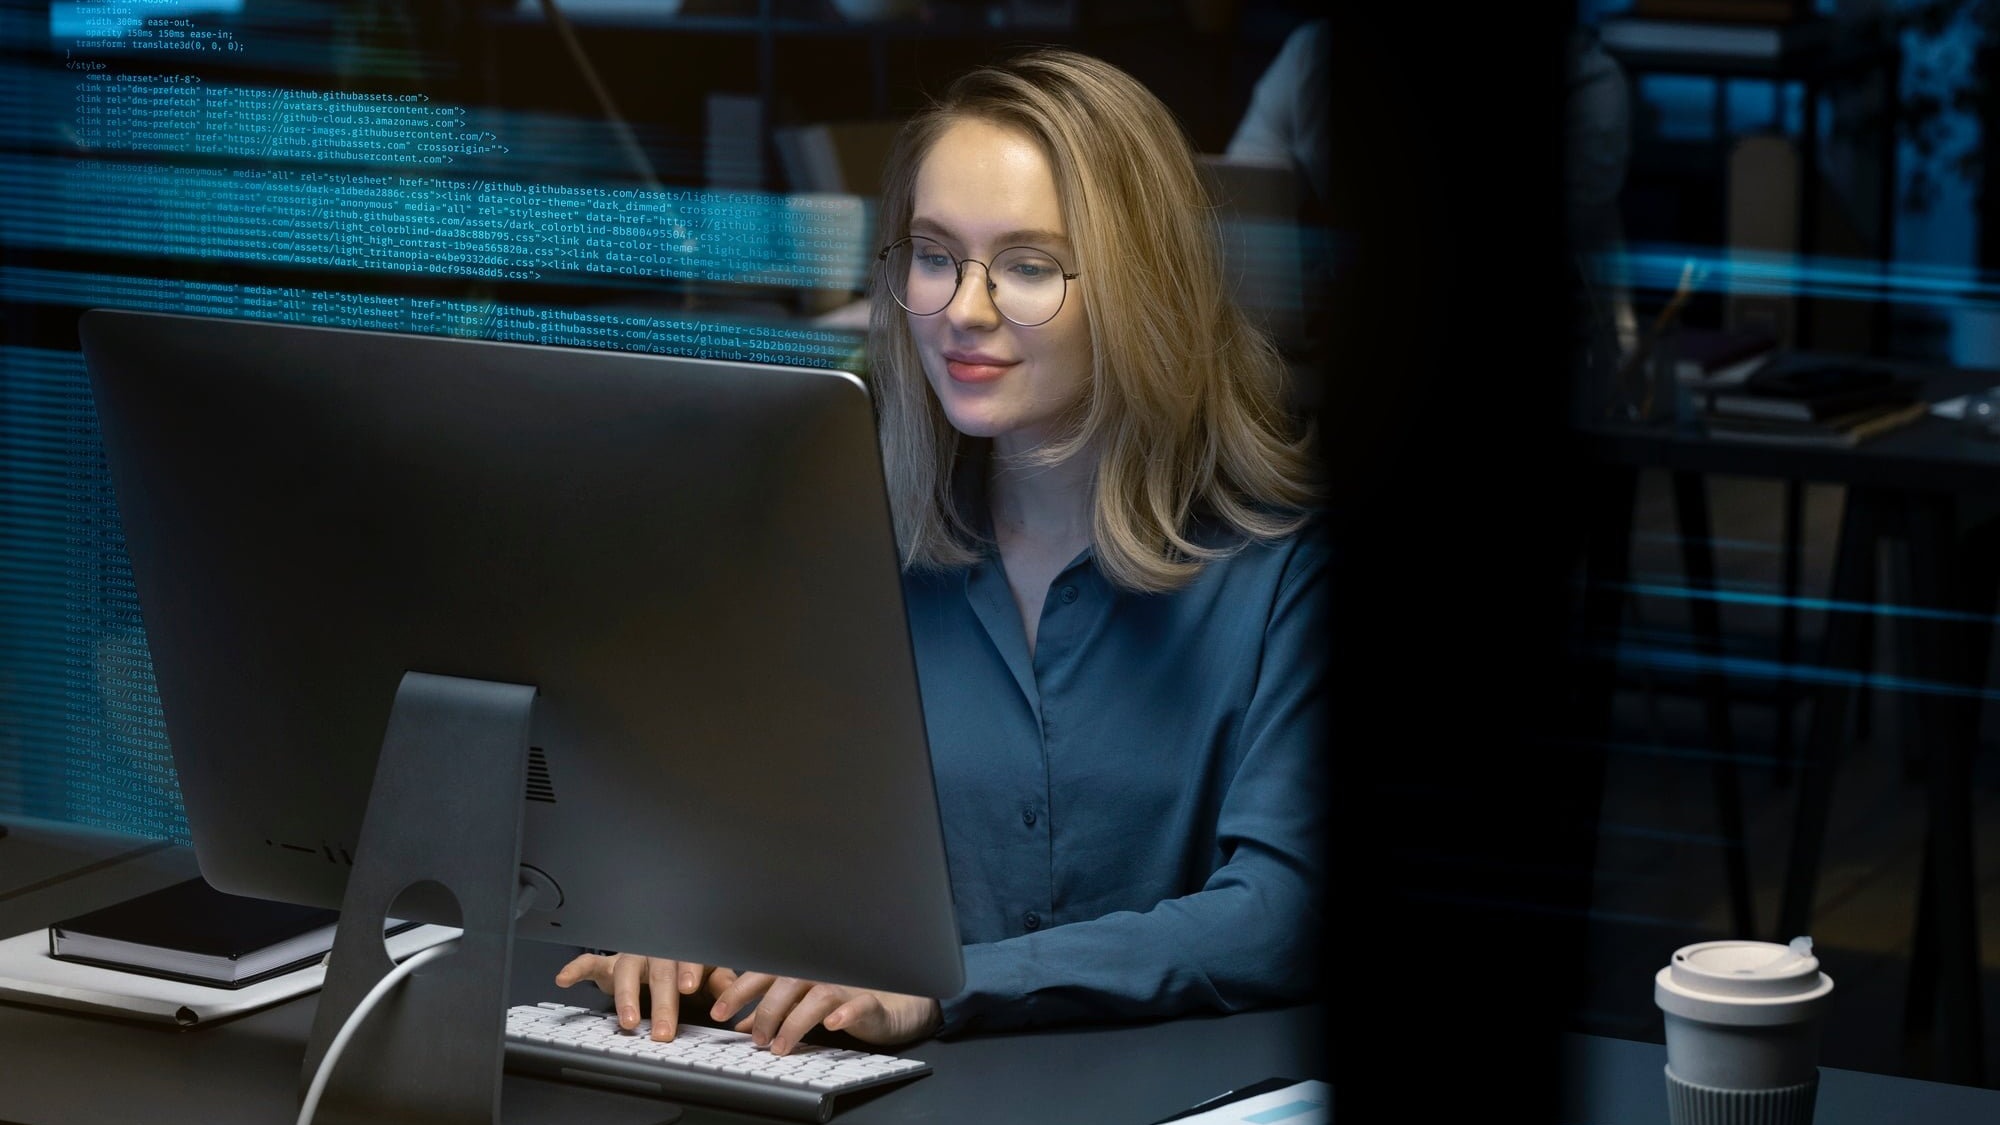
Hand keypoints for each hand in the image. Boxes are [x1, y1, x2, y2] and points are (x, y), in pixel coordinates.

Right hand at [554, 952, 712, 1040]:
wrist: (663, 949)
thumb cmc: (686, 966)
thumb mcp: (708, 973)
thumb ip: (719, 981)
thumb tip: (732, 994)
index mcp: (683, 950)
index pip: (688, 957)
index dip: (688, 970)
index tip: (688, 988)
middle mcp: (656, 950)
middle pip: (658, 971)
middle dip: (661, 1002)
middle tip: (663, 1030)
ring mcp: (631, 956)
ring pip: (625, 970)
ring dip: (626, 996)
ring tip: (628, 1021)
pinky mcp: (609, 965)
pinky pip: (589, 963)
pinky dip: (576, 970)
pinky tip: (564, 979)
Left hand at [707, 967, 942, 1056]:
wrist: (896, 1002)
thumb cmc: (846, 998)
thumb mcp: (804, 1005)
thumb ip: (775, 1012)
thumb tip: (742, 1025)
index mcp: (801, 970)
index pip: (764, 973)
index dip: (739, 990)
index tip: (717, 1011)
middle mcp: (821, 972)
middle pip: (787, 982)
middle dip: (766, 1010)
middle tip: (756, 1039)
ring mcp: (847, 985)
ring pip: (817, 995)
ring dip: (795, 1021)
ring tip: (781, 1046)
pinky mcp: (870, 1002)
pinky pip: (858, 1004)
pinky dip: (844, 1013)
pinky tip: (831, 1024)